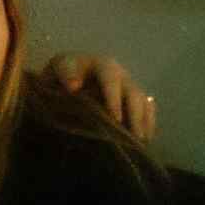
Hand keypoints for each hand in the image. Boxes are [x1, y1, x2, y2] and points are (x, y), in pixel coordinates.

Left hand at [41, 53, 155, 141]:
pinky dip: (147, 121)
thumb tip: (74, 87)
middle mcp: (117, 72)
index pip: (110, 78)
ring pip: (141, 99)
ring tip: (140, 140)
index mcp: (99, 64)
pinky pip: (146, 106)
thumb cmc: (59, 74)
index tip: (115, 118)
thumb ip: (64, 74)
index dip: (114, 98)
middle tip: (132, 134)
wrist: (62, 77)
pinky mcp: (131, 96)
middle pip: (131, 91)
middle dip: (133, 113)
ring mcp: (126, 84)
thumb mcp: (57, 69)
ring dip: (142, 120)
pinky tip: (145, 139)